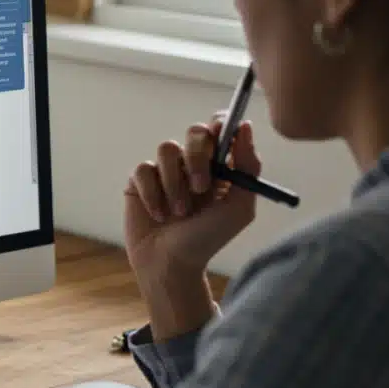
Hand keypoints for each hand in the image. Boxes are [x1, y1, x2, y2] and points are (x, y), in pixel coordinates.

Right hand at [123, 117, 262, 338]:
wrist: (172, 264)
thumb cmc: (208, 239)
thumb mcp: (240, 207)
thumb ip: (248, 167)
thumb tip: (245, 127)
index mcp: (220, 165)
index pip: (220, 128)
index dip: (220, 123)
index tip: (221, 133)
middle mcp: (192, 163)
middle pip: (195, 131)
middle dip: (198, 156)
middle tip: (202, 188)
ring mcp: (165, 171)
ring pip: (167, 149)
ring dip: (175, 183)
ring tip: (179, 212)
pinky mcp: (140, 181)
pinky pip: (144, 169)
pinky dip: (153, 194)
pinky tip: (158, 215)